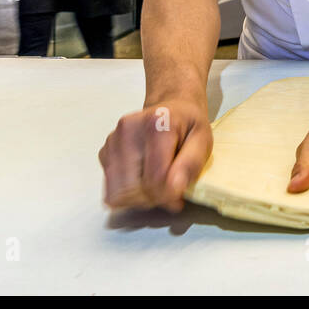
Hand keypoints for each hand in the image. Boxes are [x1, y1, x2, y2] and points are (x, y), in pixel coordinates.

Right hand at [98, 96, 211, 212]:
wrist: (169, 109)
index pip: (155, 178)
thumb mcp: (203, 140)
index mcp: (157, 124)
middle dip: (151, 199)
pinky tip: (142, 179)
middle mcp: (129, 130)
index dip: (168, 196)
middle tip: (166, 194)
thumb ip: (191, 163)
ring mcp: (113, 140)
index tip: (178, 198)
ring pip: (116, 193)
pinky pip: (110, 188)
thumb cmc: (187, 125)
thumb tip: (175, 187)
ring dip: (137, 199)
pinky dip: (126, 192)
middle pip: (132, 188)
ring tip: (154, 188)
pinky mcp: (104, 152)